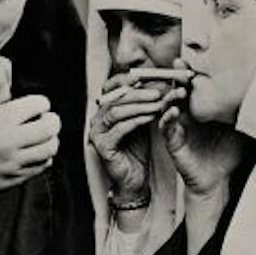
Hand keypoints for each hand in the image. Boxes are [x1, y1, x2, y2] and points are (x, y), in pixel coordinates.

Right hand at [0, 94, 59, 190]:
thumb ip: (6, 113)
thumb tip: (36, 107)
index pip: (38, 103)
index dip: (42, 104)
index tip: (39, 107)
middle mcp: (7, 139)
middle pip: (50, 126)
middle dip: (53, 121)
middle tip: (48, 121)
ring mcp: (13, 160)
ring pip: (51, 147)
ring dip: (52, 139)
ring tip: (45, 138)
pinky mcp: (16, 177)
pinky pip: (43, 164)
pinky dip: (45, 156)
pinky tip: (36, 153)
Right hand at [90, 64, 181, 214]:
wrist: (133, 179)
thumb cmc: (137, 150)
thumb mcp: (141, 120)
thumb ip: (144, 103)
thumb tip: (158, 80)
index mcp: (104, 110)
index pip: (112, 87)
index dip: (127, 79)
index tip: (148, 75)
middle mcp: (97, 119)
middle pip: (116, 97)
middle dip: (139, 92)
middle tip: (159, 90)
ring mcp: (97, 132)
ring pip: (117, 111)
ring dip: (139, 105)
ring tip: (158, 102)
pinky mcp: (102, 146)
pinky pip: (120, 128)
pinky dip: (136, 120)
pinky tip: (151, 117)